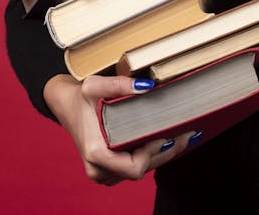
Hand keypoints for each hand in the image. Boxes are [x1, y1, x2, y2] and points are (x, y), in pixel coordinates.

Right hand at [44, 73, 194, 184]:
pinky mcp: (112, 169)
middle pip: (143, 170)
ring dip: (164, 153)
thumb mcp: (94, 85)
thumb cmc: (81, 97)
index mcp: (96, 154)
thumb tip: (147, 86)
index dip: (153, 153)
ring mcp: (105, 172)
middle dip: (167, 151)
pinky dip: (155, 154)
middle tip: (190, 133)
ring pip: (143, 169)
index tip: (166, 134)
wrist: (67, 106)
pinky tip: (171, 139)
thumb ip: (119, 85)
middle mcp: (100, 169)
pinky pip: (138, 166)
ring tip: (187, 135)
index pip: (134, 167)